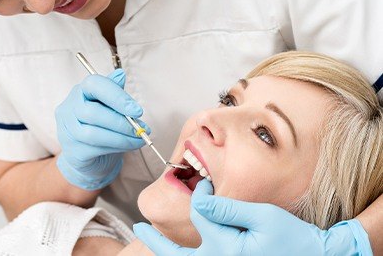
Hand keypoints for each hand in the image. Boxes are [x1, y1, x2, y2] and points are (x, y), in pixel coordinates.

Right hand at [56, 69, 149, 190]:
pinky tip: (128, 146)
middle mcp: (69, 108)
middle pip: (93, 112)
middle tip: (141, 129)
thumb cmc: (102, 126)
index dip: (116, 96)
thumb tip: (120, 74)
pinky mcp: (72, 151)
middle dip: (122, 122)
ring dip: (121, 138)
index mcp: (80, 92)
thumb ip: (114, 91)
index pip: (93, 85)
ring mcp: (67, 131)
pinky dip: (117, 147)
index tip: (137, 110)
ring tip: (138, 139)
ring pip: (93, 134)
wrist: (90, 157)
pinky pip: (95, 149)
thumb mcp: (110, 106)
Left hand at [134, 179, 370, 254]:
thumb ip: (229, 209)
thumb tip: (201, 199)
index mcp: (226, 248)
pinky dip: (183, 255)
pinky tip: (173, 250)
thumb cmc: (292, 238)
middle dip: (158, 238)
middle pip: (179, 250)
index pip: (201, 213)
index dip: (202, 193)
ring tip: (145, 236)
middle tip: (140, 225)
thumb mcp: (264, 218)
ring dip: (164, 250)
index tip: (206, 183)